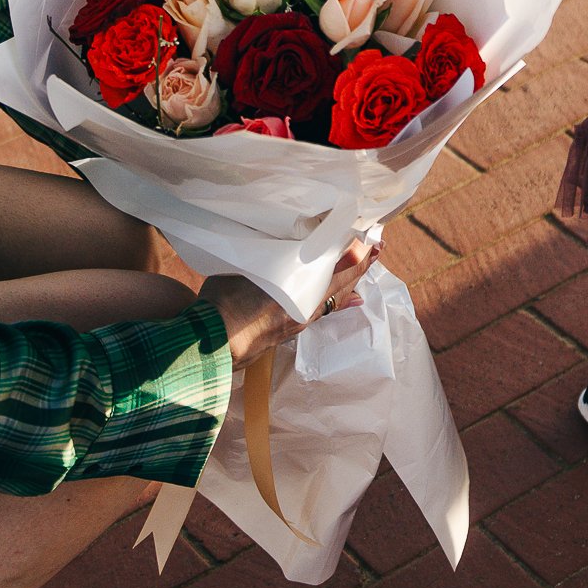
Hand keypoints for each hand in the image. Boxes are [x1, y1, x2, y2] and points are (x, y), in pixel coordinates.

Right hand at [198, 236, 380, 366]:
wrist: (211, 345)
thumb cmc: (226, 301)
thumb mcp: (250, 269)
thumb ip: (273, 259)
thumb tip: (288, 247)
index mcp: (302, 292)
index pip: (342, 270)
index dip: (359, 256)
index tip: (374, 242)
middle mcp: (307, 310)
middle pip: (343, 286)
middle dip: (360, 267)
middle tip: (376, 248)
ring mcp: (299, 323)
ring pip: (333, 300)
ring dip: (347, 282)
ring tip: (361, 267)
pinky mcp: (288, 332)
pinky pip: (321, 311)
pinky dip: (334, 298)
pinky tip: (344, 300)